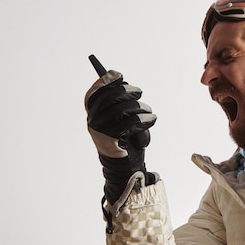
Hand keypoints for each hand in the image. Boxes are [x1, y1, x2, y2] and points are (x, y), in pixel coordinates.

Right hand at [84, 70, 156, 210]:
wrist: (127, 169)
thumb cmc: (127, 143)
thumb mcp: (122, 121)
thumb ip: (120, 104)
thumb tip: (122, 84)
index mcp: (93, 115)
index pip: (94, 93)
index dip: (106, 82)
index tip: (118, 75)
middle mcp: (93, 122)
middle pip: (110, 98)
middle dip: (127, 92)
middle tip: (139, 93)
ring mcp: (100, 131)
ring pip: (122, 110)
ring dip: (140, 108)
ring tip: (149, 113)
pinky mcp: (112, 140)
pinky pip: (130, 123)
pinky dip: (144, 120)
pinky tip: (151, 120)